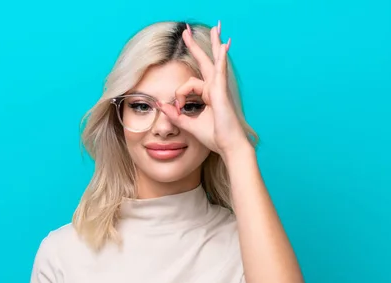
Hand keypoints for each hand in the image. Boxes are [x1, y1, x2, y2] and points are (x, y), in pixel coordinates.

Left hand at [157, 22, 251, 158]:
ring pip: (212, 63)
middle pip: (205, 62)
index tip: (178, 108)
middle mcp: (215, 88)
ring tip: (216, 28)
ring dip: (213, 44)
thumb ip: (175, 115)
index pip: (189, 84)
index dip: (179, 95)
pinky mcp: (222, 94)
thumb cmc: (214, 136)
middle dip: (196, 46)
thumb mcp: (189, 124)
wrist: (229, 146)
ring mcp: (220, 89)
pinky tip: (223, 46)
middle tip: (186, 31)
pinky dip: (221, 59)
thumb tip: (161, 105)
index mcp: (209, 94)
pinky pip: (220, 72)